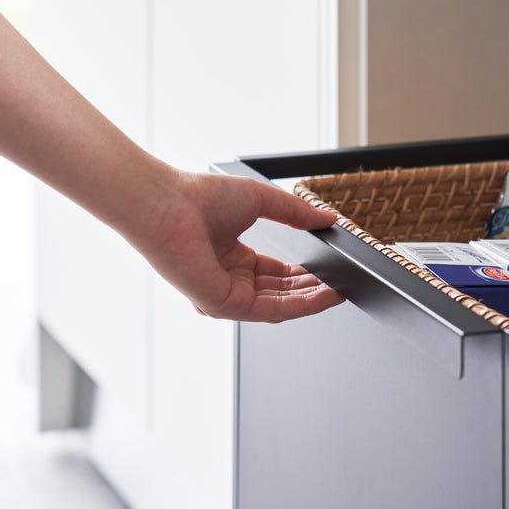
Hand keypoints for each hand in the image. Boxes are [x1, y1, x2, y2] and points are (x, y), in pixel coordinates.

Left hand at [123, 169, 344, 322]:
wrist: (167, 204)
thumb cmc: (198, 197)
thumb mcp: (260, 200)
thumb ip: (296, 212)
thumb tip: (327, 218)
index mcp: (232, 258)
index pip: (277, 273)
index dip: (306, 273)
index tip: (331, 269)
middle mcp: (229, 280)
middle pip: (281, 291)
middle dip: (313, 288)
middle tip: (342, 283)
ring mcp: (225, 296)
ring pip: (279, 304)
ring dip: (311, 298)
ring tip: (339, 290)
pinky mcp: (223, 305)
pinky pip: (269, 310)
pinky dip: (299, 304)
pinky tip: (321, 294)